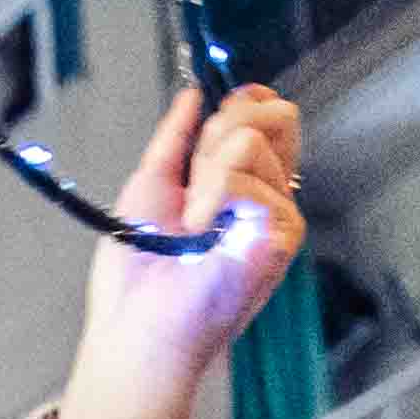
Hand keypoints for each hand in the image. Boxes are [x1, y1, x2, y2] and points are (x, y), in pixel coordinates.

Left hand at [51, 85, 307, 418]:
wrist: (136, 324)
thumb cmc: (137, 274)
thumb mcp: (151, 184)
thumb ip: (176, 137)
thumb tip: (192, 95)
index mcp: (240, 186)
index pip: (267, 119)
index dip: (246, 103)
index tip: (213, 112)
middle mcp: (267, 197)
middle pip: (276, 116)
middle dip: (222, 129)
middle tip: (192, 182)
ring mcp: (278, 215)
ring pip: (251, 139)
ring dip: (205, 175)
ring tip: (192, 224)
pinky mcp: (283, 233)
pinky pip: (248, 175)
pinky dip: (213, 196)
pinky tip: (204, 233)